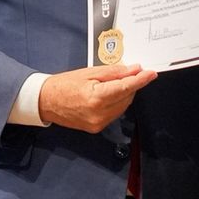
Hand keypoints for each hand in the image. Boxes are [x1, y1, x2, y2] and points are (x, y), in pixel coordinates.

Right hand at [38, 63, 156, 132]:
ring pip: (123, 106)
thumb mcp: (89, 72)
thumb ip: (114, 72)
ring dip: (125, 94)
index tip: (151, 73)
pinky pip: (115, 113)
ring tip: (115, 82)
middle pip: (127, 97)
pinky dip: (117, 102)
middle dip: (131, 84)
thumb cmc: (64, 85)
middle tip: (130, 72)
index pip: (126, 88)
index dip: (140, 80)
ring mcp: (99, 123)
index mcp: (96, 98)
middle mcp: (99, 114)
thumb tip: (134, 70)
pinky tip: (110, 94)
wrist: (46, 102)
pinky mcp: (97, 128)